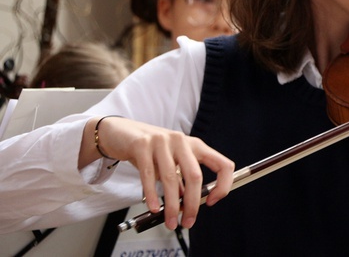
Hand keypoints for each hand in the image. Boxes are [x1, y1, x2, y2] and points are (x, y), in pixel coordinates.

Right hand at [81, 116, 234, 229]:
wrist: (121, 133)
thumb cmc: (151, 150)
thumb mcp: (172, 162)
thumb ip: (181, 180)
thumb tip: (188, 204)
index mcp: (195, 146)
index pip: (222, 165)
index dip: (222, 185)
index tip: (211, 201)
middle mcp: (182, 141)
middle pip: (195, 176)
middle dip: (192, 203)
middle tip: (187, 221)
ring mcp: (162, 141)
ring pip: (171, 178)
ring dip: (171, 205)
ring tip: (169, 220)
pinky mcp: (142, 145)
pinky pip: (149, 175)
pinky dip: (152, 195)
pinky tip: (154, 207)